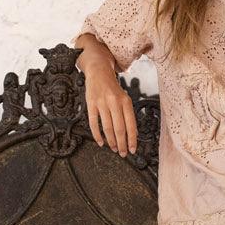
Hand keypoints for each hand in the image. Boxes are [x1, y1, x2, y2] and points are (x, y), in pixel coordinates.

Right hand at [77, 37, 137, 156]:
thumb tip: (133, 134)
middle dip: (122, 144)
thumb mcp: (124, 98)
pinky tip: (101, 142)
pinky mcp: (91, 104)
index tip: (133, 150)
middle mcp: (114, 102)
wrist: (98, 71)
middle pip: (119, 129)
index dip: (132, 140)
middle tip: (123, 153)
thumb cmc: (113, 88)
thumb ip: (128, 115)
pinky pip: (94, 123)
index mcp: (126, 101)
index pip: (131, 125)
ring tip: (114, 148)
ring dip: (111, 141)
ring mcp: (102, 103)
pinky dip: (97, 135)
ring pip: (107, 128)